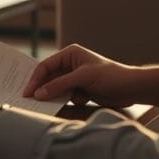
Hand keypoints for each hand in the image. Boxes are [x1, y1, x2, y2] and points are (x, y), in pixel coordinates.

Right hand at [22, 44, 158, 109]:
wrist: (131, 89)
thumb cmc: (110, 76)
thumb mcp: (83, 78)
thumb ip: (60, 85)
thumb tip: (39, 93)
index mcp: (70, 54)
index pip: (46, 65)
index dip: (35, 79)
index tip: (27, 91)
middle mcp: (70, 65)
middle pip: (48, 77)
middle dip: (40, 87)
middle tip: (27, 98)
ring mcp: (74, 78)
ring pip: (55, 88)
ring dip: (51, 95)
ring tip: (40, 104)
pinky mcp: (79, 90)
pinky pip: (64, 96)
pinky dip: (63, 100)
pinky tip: (61, 103)